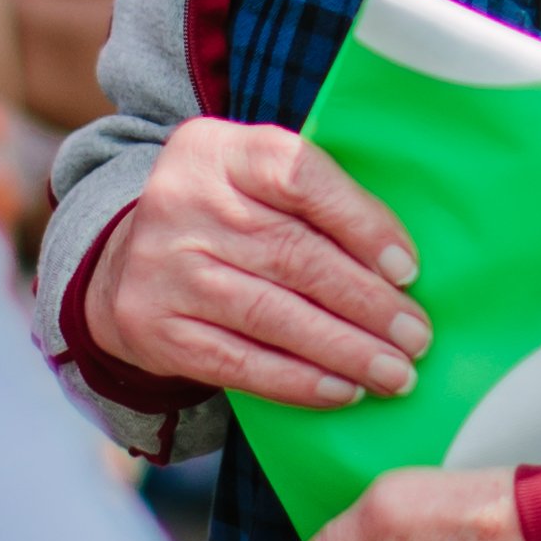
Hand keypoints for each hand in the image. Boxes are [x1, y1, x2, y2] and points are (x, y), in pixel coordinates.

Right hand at [94, 117, 426, 407]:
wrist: (123, 264)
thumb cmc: (224, 220)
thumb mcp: (255, 181)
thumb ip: (316, 201)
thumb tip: (401, 268)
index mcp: (220, 151)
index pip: (300, 177)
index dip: (361, 224)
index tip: (408, 270)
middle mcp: (184, 203)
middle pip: (292, 255)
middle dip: (366, 302)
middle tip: (416, 336)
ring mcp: (163, 268)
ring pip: (270, 314)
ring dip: (343, 349)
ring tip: (393, 372)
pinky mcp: (155, 328)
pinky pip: (238, 362)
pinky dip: (297, 381)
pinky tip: (341, 390)